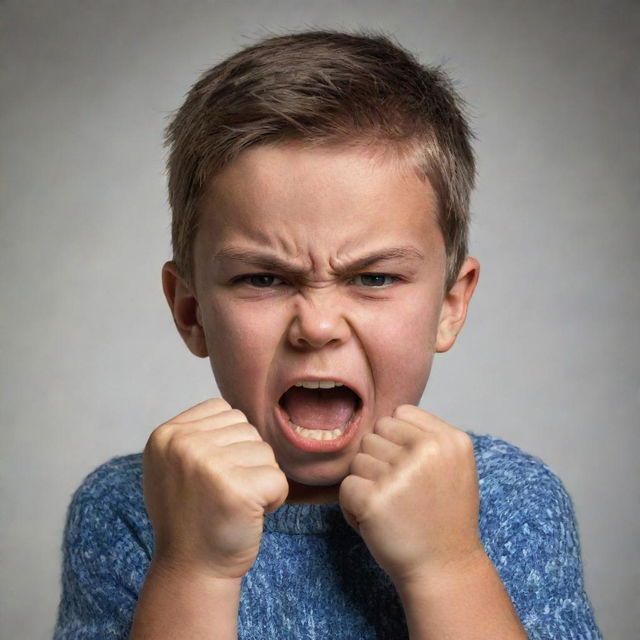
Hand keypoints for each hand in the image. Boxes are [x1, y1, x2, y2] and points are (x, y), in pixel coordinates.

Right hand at [143, 398, 288, 579]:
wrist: (191, 570)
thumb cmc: (190, 516)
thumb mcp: (174, 465)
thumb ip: (196, 434)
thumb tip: (233, 412)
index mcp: (166, 434)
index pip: (224, 410)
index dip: (229, 443)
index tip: (212, 475)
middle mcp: (183, 444)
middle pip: (246, 428)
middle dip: (246, 460)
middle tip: (225, 492)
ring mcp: (209, 465)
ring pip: (264, 450)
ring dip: (260, 477)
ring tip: (235, 503)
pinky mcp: (237, 489)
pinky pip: (278, 477)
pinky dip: (274, 498)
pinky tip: (250, 514)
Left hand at [339, 404, 482, 586]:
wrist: (445, 569)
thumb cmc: (443, 517)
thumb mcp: (453, 466)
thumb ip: (426, 436)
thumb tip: (386, 419)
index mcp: (450, 439)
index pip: (400, 412)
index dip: (397, 440)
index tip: (410, 468)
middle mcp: (427, 450)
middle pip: (375, 434)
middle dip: (379, 460)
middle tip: (399, 492)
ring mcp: (400, 474)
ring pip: (358, 459)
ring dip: (366, 483)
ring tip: (390, 507)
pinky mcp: (374, 499)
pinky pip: (346, 486)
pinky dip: (353, 505)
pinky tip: (375, 520)